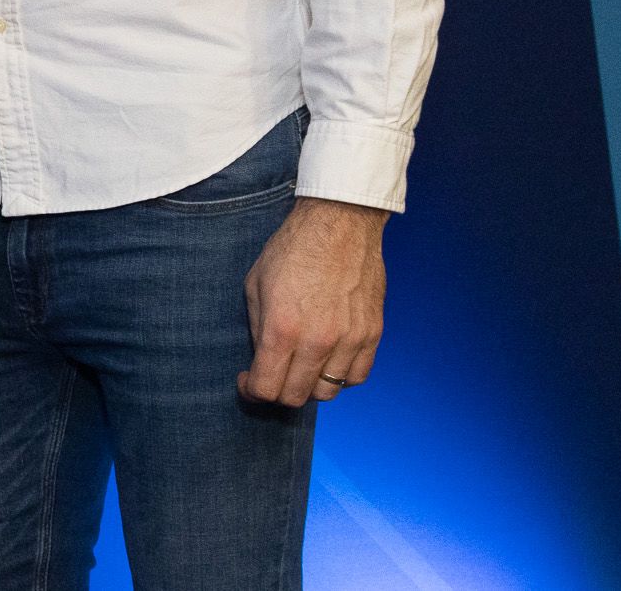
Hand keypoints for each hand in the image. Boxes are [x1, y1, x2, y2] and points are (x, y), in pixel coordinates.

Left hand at [238, 196, 388, 406]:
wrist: (339, 224)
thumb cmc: (293, 249)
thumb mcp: (255, 284)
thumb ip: (257, 327)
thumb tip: (262, 358)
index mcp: (282, 328)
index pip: (266, 388)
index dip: (252, 390)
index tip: (247, 381)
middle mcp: (318, 341)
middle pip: (295, 397)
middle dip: (276, 392)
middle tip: (271, 376)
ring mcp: (349, 340)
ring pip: (328, 393)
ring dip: (308, 386)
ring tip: (299, 367)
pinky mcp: (372, 334)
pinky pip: (356, 377)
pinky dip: (339, 377)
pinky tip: (327, 361)